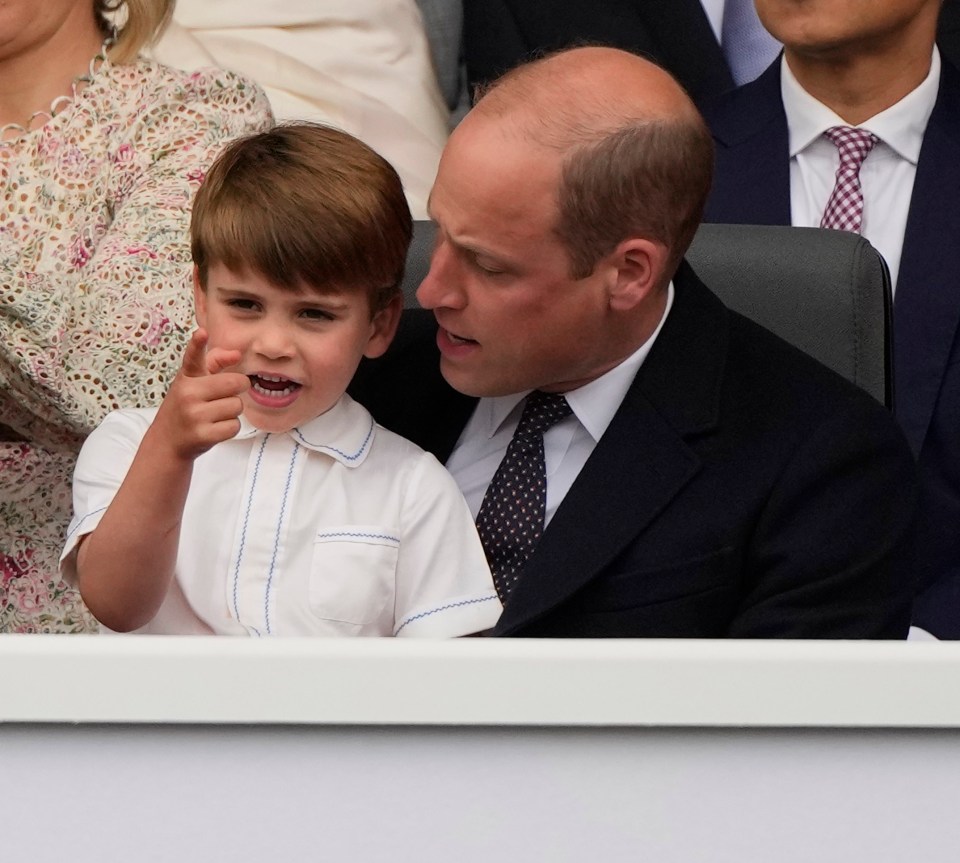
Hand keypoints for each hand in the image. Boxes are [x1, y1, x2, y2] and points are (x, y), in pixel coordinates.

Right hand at [149, 329, 249, 460]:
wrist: (167, 442)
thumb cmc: (186, 407)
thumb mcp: (193, 382)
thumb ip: (214, 363)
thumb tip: (236, 354)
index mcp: (187, 378)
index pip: (193, 357)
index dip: (197, 344)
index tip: (202, 333)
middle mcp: (188, 394)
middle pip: (235, 383)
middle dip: (238, 389)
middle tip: (225, 395)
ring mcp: (194, 415)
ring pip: (237, 406)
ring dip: (232, 412)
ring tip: (214, 415)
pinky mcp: (202, 435)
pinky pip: (234, 426)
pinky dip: (229, 428)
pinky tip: (214, 428)